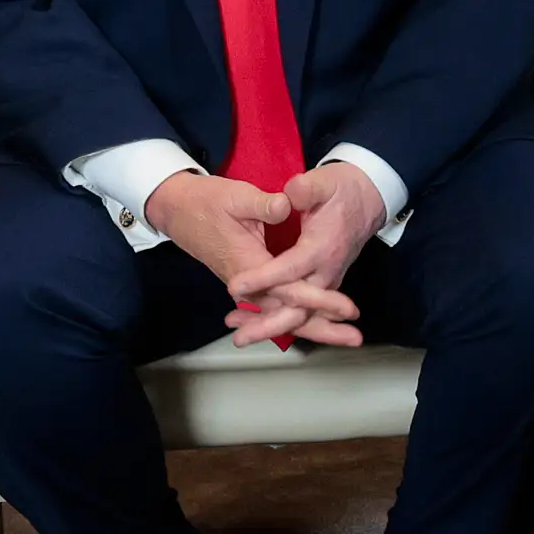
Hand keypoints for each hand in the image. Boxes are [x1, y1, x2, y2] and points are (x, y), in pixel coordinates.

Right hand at [149, 167, 369, 346]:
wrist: (177, 210)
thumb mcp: (234, 195)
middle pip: (288, 313)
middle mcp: (248, 282)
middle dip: (322, 327)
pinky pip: (275, 308)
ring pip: (283, 315)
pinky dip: (295, 320)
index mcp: (249, 262)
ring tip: (346, 338)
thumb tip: (286, 205)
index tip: (345, 307)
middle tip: (355, 337)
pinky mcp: (248, 284)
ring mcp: (247, 286)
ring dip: (314, 327)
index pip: (287, 288)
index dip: (317, 298)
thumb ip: (262, 204)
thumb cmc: (206, 202)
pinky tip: (316, 329)